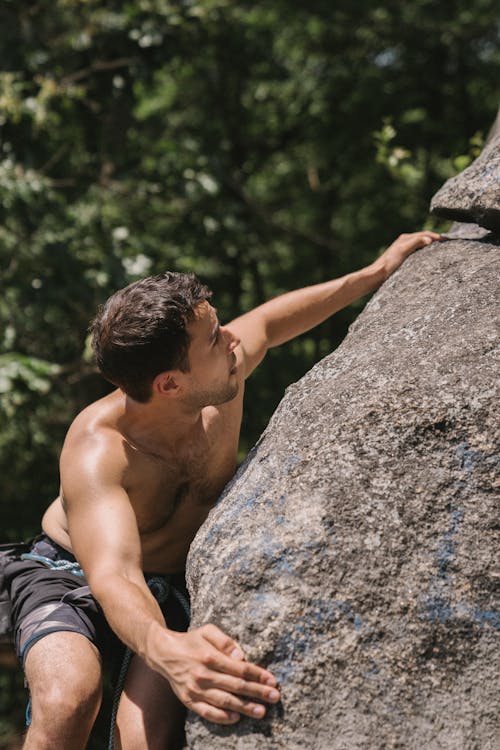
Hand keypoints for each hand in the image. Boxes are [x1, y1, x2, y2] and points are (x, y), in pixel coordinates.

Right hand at [155, 623, 279, 723]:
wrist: (164, 653)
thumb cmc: (191, 641)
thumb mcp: (208, 631)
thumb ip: (225, 641)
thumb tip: (242, 657)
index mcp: (210, 656)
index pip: (240, 668)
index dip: (258, 675)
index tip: (272, 680)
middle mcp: (203, 674)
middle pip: (236, 686)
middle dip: (257, 692)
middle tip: (275, 697)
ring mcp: (196, 690)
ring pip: (225, 701)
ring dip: (245, 707)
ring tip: (261, 711)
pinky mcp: (189, 700)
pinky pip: (207, 712)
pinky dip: (222, 717)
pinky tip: (236, 718)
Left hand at [375, 231, 443, 278]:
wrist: (377, 275)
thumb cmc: (388, 263)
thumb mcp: (403, 251)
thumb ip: (415, 243)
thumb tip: (429, 239)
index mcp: (405, 238)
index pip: (425, 234)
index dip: (436, 236)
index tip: (447, 239)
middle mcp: (404, 242)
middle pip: (424, 238)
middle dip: (435, 239)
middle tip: (447, 243)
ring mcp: (403, 250)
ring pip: (421, 245)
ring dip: (431, 246)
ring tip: (441, 249)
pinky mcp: (402, 259)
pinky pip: (417, 253)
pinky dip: (425, 253)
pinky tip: (428, 259)